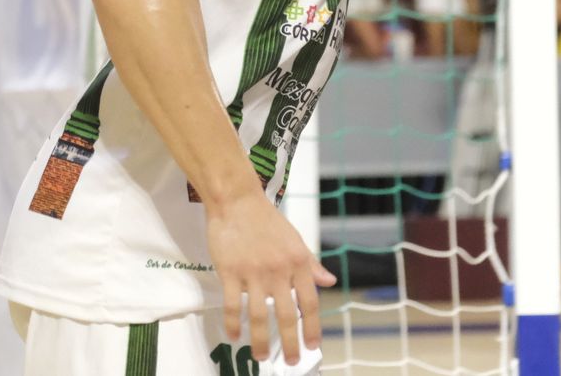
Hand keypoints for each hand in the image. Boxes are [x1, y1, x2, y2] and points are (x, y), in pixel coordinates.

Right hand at [208, 189, 334, 364]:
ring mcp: (254, 272)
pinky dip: (234, 324)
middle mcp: (280, 270)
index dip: (313, 327)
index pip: (310, 302)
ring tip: (261, 357)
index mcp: (299, 262)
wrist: (237, 200)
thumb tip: (329, 281)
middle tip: (291, 360)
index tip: (313, 346)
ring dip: (261, 340)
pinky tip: (235, 337)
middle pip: (288, 315)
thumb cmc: (266, 220)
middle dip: (291, 342)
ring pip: (260, 315)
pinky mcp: (230, 271)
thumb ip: (311, 264)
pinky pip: (233, 305)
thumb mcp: (295, 240)